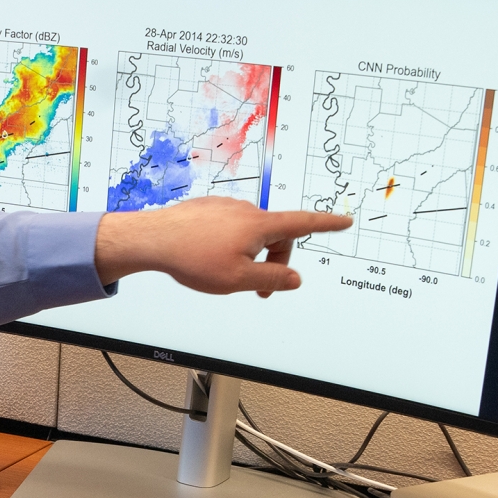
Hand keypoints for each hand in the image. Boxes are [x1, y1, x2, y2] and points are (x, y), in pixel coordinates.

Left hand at [92, 197, 354, 298]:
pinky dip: (230, 246)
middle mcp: (246, 210)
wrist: (153, 239)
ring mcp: (226, 208)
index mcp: (259, 225)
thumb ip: (272, 281)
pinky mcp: (209, 209)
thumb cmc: (193, 258)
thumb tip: (294, 279)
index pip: (303, 224)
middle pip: (275, 237)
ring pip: (251, 235)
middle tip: (257, 290)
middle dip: (273, 262)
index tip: (344, 221)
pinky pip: (230, 229)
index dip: (326, 224)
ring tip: (224, 274)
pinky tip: (208, 259)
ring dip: (249, 256)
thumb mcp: (239, 280)